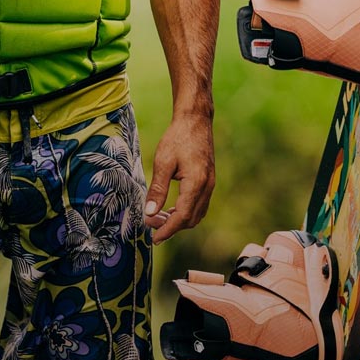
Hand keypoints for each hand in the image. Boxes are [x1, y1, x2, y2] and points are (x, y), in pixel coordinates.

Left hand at [145, 109, 214, 243]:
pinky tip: (171, 207)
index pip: (182, 217)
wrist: (195, 121)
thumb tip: (150, 213)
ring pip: (196, 214)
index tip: (154, 238)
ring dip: (178, 220)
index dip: (168, 230)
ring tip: (158, 217)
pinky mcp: (208, 181)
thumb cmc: (177, 138)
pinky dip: (185, 211)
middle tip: (151, 224)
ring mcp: (210, 185)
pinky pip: (199, 205)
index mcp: (196, 183)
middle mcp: (207, 187)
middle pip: (191, 219)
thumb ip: (157, 189)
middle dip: (171, 226)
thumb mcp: (163, 162)